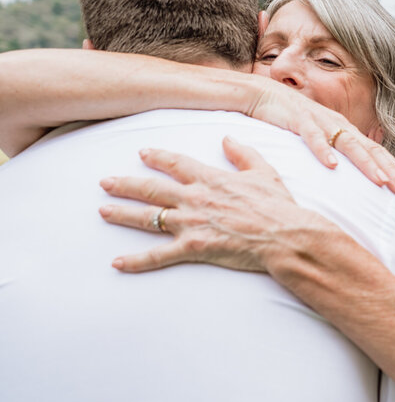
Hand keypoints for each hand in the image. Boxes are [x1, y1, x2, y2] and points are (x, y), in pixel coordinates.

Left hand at [98, 137, 333, 271]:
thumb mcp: (264, 172)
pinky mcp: (193, 247)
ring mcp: (191, 223)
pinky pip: (158, 255)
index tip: (141, 153)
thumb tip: (228, 138)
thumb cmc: (278, 206)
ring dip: (122, 214)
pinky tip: (117, 263)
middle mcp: (194, 198)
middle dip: (126, 184)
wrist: (284, 236)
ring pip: (148, 217)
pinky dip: (136, 260)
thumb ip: (244, 154)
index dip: (157, 157)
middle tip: (105, 182)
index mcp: (211, 179)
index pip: (176, 163)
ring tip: (103, 211)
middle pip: (152, 189)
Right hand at [248, 79, 394, 193]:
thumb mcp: (317, 137)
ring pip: (348, 143)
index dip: (392, 166)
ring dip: (365, 162)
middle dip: (388, 168)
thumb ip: (333, 152)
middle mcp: (337, 124)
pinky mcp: (298, 119)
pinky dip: (323, 151)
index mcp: (344, 129)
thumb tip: (346, 175)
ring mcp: (320, 121)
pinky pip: (313, 137)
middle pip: (368, 148)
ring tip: (380, 180)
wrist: (260, 93)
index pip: (374, 150)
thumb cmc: (291, 119)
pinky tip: (333, 166)